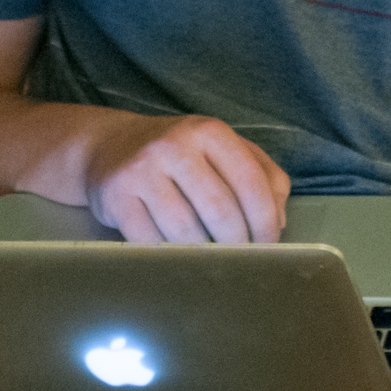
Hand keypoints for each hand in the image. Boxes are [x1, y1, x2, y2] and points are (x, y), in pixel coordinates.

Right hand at [83, 113, 289, 243]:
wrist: (111, 147)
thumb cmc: (181, 153)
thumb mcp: (225, 150)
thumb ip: (264, 176)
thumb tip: (279, 221)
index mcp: (209, 131)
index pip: (250, 182)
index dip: (265, 221)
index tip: (269, 245)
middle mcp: (174, 146)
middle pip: (220, 211)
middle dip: (238, 244)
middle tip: (243, 260)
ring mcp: (141, 171)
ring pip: (186, 232)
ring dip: (204, 255)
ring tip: (212, 259)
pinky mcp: (115, 199)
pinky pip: (151, 243)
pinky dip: (170, 257)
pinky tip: (179, 257)